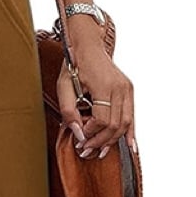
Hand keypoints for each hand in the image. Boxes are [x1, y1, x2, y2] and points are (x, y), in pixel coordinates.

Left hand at [56, 30, 136, 159]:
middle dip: (101, 140)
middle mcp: (120, 88)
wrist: (88, 46)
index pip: (102, 120)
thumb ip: (68, 111)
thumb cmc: (74, 64)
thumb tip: (78, 133)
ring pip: (125, 123)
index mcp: (104, 86)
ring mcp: (127, 89)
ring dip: (113, 140)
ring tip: (100, 150)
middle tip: (86, 150)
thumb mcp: (63, 86)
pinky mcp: (129, 90)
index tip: (79, 138)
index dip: (91, 133)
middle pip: (115, 124)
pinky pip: (132, 116)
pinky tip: (129, 146)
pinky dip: (130, 132)